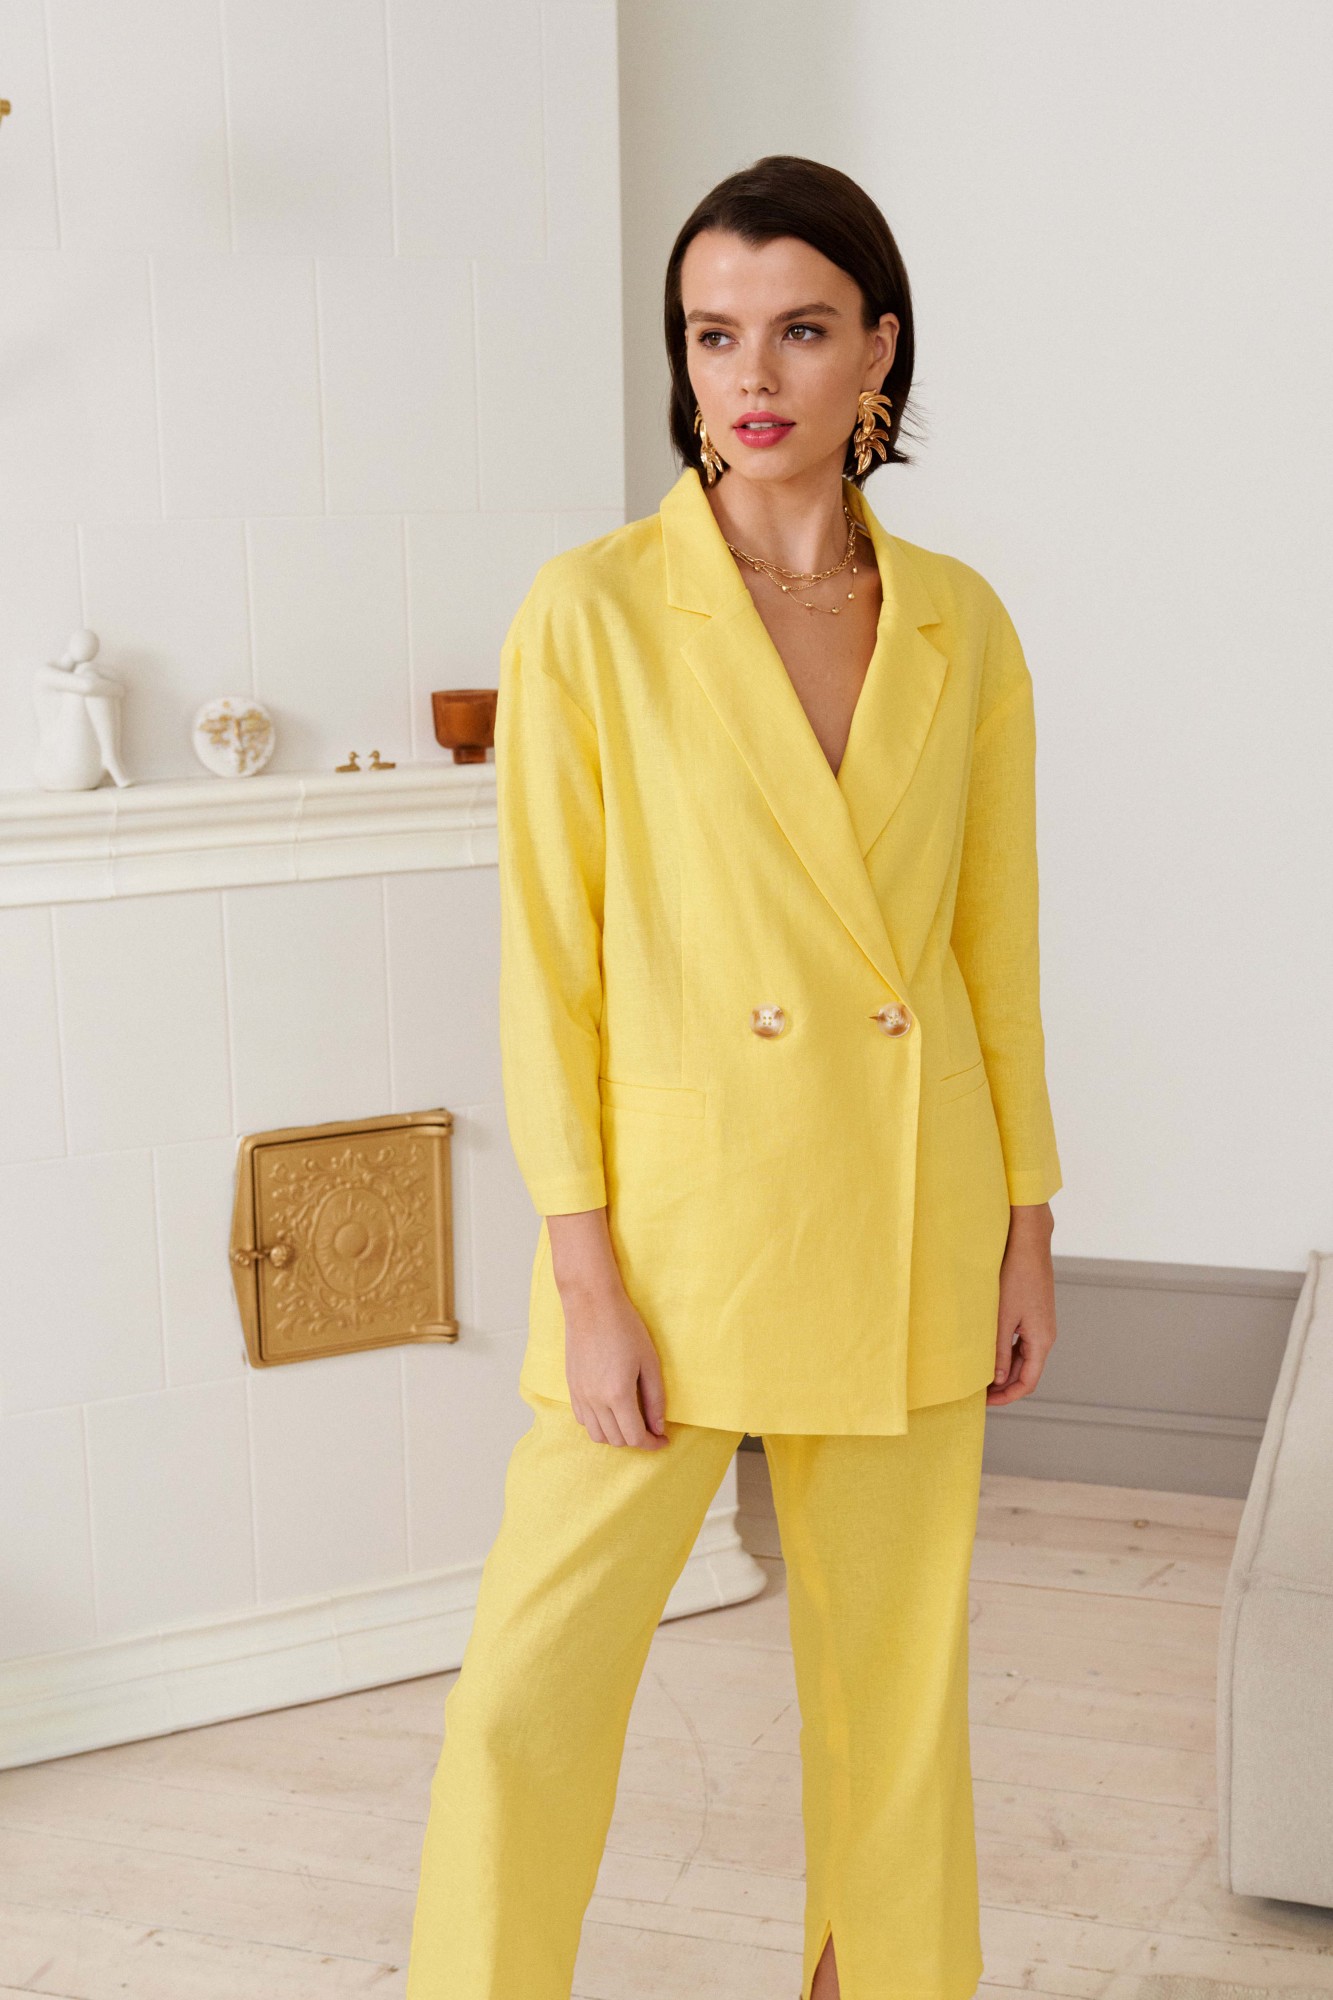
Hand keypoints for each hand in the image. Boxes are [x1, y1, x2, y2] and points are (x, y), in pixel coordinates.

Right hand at [547, 1209, 668, 1449]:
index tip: (664, 1439)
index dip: (652, 1443)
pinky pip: (583, 1420)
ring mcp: (580, 1395)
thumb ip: (655, 1399)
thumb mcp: (649, 1363)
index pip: (635, 1437)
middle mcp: (595, 1401)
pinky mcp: (571, 1388)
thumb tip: (658, 1427)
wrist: (592, 1305)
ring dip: (616, 1435)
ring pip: (597, 1435)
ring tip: (631, 1421)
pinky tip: (611, 1411)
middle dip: (637, 1440)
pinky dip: (598, 1424)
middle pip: (617, 1440)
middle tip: (652, 1429)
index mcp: (618, 1395)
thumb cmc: (625, 1328)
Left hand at [988, 1202, 1055, 1409]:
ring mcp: (1041, 1323)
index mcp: (1042, 1340)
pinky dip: (1007, 1351)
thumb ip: (1000, 1351)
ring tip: (980, 1373)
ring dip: (1005, 1368)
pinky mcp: (1035, 1312)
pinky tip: (988, 1350)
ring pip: (1024, 1357)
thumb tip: (997, 1380)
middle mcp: (1046, 1335)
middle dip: (1004, 1385)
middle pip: (1027, 1372)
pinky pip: (1023, 1341)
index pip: (1028, 1382)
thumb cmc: (1015, 1276)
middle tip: (977, 1392)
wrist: (1028, 1242)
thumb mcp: (1002, 1318)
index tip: (985, 1402)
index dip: (1007, 1397)